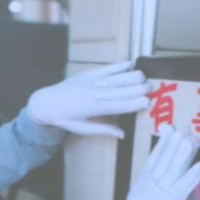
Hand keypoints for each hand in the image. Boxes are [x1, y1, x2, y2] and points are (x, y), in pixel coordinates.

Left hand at [27, 61, 149, 137]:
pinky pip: (107, 68)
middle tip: (152, 88)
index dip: (133, 103)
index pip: (118, 106)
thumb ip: (103, 130)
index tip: (147, 102)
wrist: (47, 101)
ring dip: (131, 76)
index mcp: (94, 109)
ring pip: (115, 78)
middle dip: (136, 88)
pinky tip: (131, 64)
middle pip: (120, 90)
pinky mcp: (89, 73)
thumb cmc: (66, 118)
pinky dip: (119, 66)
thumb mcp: (83, 129)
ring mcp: (92, 82)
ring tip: (144, 77)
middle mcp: (94, 94)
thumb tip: (122, 135)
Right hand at [94, 128, 199, 199]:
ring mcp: (160, 192)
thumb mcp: (140, 194)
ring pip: (173, 168)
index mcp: (144, 180)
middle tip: (186, 126)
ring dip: (184, 152)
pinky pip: (184, 185)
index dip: (164, 142)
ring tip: (192, 137)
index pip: (155, 157)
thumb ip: (148, 180)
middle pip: (165, 159)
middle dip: (176, 141)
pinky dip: (194, 174)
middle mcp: (151, 183)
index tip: (171, 127)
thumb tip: (154, 168)